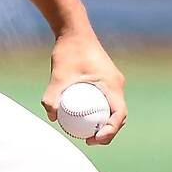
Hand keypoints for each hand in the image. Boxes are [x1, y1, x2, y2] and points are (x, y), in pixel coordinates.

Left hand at [41, 27, 126, 145]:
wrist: (73, 30)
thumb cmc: (68, 50)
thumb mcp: (58, 74)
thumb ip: (53, 96)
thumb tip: (52, 117)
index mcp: (113, 84)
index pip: (119, 114)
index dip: (110, 131)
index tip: (94, 139)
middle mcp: (116, 84)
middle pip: (118, 115)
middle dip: (107, 132)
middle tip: (89, 141)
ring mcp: (112, 81)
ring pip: (112, 108)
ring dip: (103, 122)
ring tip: (85, 133)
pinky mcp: (105, 79)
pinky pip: (105, 100)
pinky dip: (97, 110)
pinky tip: (80, 116)